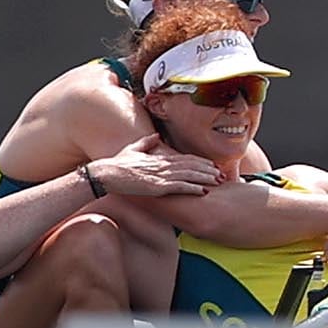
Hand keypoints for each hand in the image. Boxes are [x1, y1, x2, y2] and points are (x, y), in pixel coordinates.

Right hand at [87, 134, 227, 196]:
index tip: (212, 165)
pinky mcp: (157, 186)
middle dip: (208, 170)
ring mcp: (160, 175)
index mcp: (159, 157)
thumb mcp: (133, 149)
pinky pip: (179, 187)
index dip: (200, 161)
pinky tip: (203, 191)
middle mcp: (162, 165)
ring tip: (218, 181)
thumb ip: (147, 142)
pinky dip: (192, 188)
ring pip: (189, 175)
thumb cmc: (116, 163)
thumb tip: (157, 136)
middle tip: (222, 174)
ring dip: (205, 178)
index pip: (185, 158)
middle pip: (191, 165)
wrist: (106, 174)